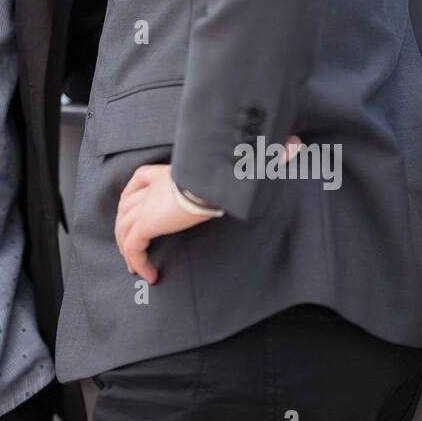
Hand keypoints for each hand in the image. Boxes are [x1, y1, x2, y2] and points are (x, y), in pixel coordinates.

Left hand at [114, 136, 302, 283]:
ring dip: (128, 249)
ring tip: (136, 267)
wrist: (211, 183)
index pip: (138, 181)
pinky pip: (133, 247)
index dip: (133, 199)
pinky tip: (148, 275)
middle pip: (125, 207)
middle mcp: (149, 189)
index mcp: (164, 173)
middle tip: (131, 246)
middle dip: (124, 226)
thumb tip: (297, 145)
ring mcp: (144, 208)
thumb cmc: (224, 172)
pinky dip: (136, 261)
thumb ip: (264, 157)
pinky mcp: (145, 225)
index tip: (136, 213)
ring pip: (123, 229)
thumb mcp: (239, 165)